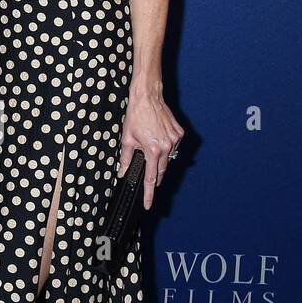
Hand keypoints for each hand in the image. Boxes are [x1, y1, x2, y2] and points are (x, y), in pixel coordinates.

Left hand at [119, 86, 182, 209]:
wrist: (148, 98)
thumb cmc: (136, 116)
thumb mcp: (127, 138)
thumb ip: (125, 158)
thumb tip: (122, 172)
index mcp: (152, 150)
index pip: (150, 177)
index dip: (149, 193)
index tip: (148, 204)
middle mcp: (167, 147)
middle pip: (161, 169)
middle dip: (154, 175)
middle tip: (148, 178)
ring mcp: (175, 140)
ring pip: (168, 158)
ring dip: (159, 158)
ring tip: (149, 145)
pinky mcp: (180, 134)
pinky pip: (173, 147)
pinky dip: (166, 147)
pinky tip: (158, 138)